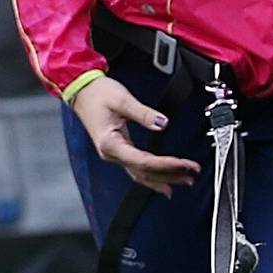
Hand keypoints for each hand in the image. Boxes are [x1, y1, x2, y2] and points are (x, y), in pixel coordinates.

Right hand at [68, 73, 202, 195]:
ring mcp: (113, 154)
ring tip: (184, 181)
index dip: (167, 164)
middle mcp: (111, 153)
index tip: (184, 164)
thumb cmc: (97, 94)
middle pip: (144, 172)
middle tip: (191, 175)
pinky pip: (136, 169)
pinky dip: (152, 176)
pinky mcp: (117, 150)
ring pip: (141, 174)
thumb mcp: (122, 100)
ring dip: (163, 179)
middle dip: (169, 175)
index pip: (144, 161)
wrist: (81, 90)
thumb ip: (143, 113)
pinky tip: (163, 182)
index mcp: (111, 143)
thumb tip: (162, 123)